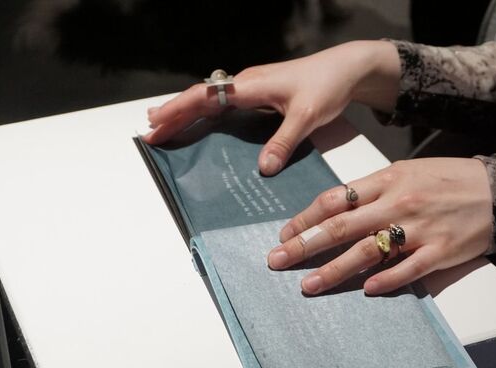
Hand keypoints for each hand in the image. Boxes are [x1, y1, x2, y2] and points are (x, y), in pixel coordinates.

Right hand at [144, 40, 399, 174]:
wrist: (346, 69)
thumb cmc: (327, 86)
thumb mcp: (307, 115)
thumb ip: (284, 141)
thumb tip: (263, 169)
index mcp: (250, 85)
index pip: (205, 96)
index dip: (178, 110)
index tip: (156, 124)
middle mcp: (246, 84)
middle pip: (200, 98)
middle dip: (173, 114)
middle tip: (149, 133)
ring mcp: (252, 89)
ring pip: (210, 101)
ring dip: (187, 114)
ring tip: (163, 129)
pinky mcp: (260, 96)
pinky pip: (225, 106)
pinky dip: (206, 116)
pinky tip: (201, 127)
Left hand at [267, 158, 492, 294]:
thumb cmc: (447, 180)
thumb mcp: (406, 171)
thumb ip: (372, 189)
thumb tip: (335, 208)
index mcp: (387, 179)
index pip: (335, 199)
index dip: (306, 217)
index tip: (285, 233)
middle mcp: (398, 203)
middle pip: (342, 227)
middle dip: (305, 245)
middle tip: (277, 261)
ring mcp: (419, 229)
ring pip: (368, 252)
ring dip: (334, 271)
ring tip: (309, 286)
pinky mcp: (440, 252)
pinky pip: (408, 269)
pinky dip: (386, 280)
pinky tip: (366, 291)